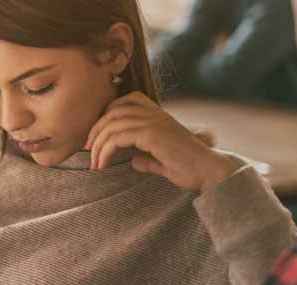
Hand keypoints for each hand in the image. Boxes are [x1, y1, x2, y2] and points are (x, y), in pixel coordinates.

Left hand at [86, 92, 237, 191]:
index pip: (125, 101)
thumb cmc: (190, 168)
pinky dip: (104, 152)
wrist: (209, 171)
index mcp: (159, 115)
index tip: (97, 137)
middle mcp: (155, 114)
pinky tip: (102, 165)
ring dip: (97, 145)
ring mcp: (153, 122)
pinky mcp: (152, 134)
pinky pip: (117, 138)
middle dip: (95, 131)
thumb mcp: (163, 161)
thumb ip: (148, 158)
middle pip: (112, 112)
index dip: (106, 115)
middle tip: (87, 151)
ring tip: (94, 164)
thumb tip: (134, 161)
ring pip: (111, 125)